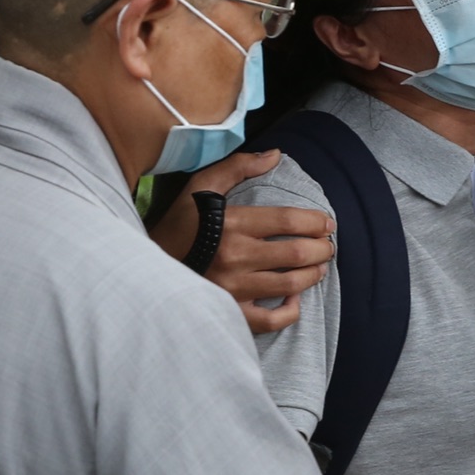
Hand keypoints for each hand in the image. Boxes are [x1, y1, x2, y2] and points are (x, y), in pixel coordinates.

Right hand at [145, 148, 333, 334]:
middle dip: (322, 248)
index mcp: (232, 224)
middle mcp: (235, 257)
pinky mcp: (230, 312)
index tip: (327, 223)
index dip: (315, 221)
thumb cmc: (179, 224)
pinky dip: (290, 311)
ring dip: (314, 275)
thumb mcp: (201, 186)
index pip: (288, 221)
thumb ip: (238, 167)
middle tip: (327, 245)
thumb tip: (276, 155)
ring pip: (291, 284)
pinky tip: (294, 298)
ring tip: (318, 267)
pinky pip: (271, 320)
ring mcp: (234, 288)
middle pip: (297, 254)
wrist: (147, 265)